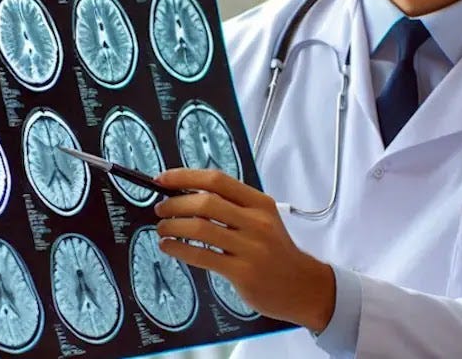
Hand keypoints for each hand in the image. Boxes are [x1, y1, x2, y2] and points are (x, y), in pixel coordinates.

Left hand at [153, 168, 335, 331]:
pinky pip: (202, 255)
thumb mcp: (264, 220)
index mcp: (261, 203)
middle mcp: (257, 221)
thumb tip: (189, 196)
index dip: (186, 177)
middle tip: (160, 208)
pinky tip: (169, 246)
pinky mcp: (243, 272)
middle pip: (206, 201)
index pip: (218, 180)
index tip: (164, 179)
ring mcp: (251, 247)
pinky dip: (178, 249)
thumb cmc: (276, 252)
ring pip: (201, 227)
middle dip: (175, 203)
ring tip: (162, 228)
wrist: (301, 285)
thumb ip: (234, 207)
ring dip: (173, 225)